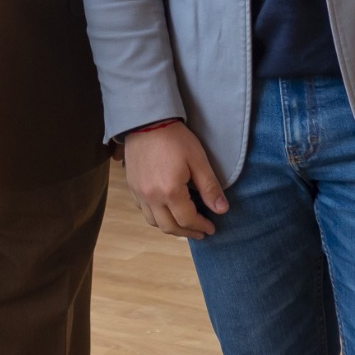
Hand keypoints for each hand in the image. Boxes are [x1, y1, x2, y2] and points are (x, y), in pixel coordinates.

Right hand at [123, 123, 228, 238]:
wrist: (145, 121)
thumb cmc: (174, 138)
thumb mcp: (197, 160)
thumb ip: (209, 187)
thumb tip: (222, 210)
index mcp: (170, 191)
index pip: (187, 219)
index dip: (201, 226)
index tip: (212, 228)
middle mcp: (152, 197)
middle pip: (169, 227)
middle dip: (187, 232)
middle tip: (201, 232)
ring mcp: (139, 192)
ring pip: (153, 222)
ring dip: (170, 227)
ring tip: (184, 224)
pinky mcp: (132, 186)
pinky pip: (143, 210)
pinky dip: (156, 216)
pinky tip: (165, 210)